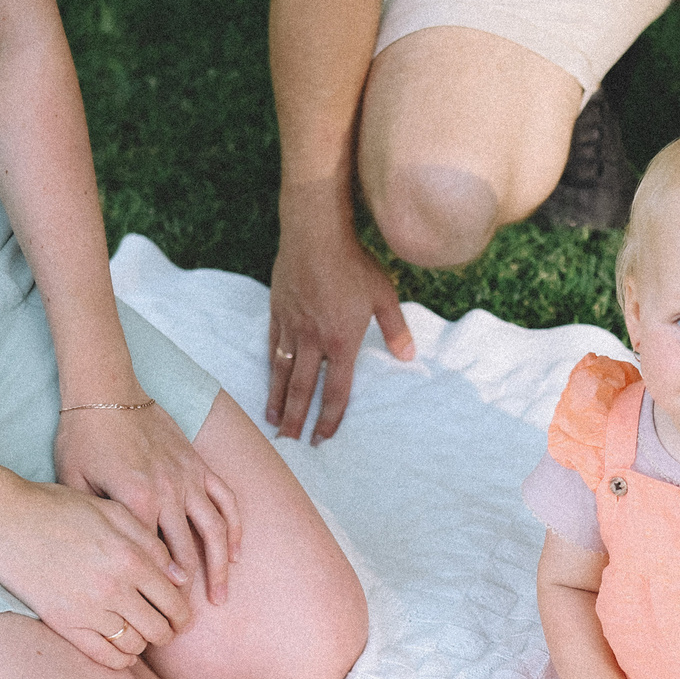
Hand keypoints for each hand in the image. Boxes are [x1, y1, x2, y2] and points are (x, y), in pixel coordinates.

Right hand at [0, 477, 194, 670]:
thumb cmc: (61, 509)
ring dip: (142, 644)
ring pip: (135, 645)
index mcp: (131, 558)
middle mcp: (114, 587)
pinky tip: (121, 651)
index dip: (182, 615)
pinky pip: (104, 656)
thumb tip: (180, 578)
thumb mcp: (114, 512)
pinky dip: (119, 660)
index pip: (175, 602)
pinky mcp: (63, 622)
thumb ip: (151, 544)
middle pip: (160, 629)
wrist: (6, 519)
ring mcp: (88, 608)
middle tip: (163, 629)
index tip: (178, 617)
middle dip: (167, 632)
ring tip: (138, 634)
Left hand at [53, 399, 241, 606]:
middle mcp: (168, 493)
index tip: (156, 612)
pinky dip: (234, 527)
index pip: (152, 556)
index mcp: (136, 502)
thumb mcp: (75, 483)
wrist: (105, 392)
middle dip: (190, 590)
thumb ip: (96, 520)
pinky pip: (225, 500)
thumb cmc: (83, 438)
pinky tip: (236, 551)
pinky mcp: (198, 465)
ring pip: (214, 531)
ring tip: (222, 595)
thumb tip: (109, 557)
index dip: (156, 589)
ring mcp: (188, 478)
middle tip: (190, 617)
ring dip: (220, 566)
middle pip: (186, 552)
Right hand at [265, 228, 415, 442]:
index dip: (329, 418)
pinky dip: (271, 369)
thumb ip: (395, 329)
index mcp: (342, 341)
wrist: (315, 233)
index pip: (336, 391)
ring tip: (274, 423)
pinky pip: (272, 348)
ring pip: (283, 373)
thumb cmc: (353, 263)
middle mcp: (314, 340)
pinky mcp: (277, 313)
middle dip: (297, 420)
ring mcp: (292, 328)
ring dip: (279, 401)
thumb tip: (409, 357)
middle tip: (290, 445)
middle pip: (304, 390)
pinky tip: (270, 382)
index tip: (322, 439)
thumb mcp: (384, 295)